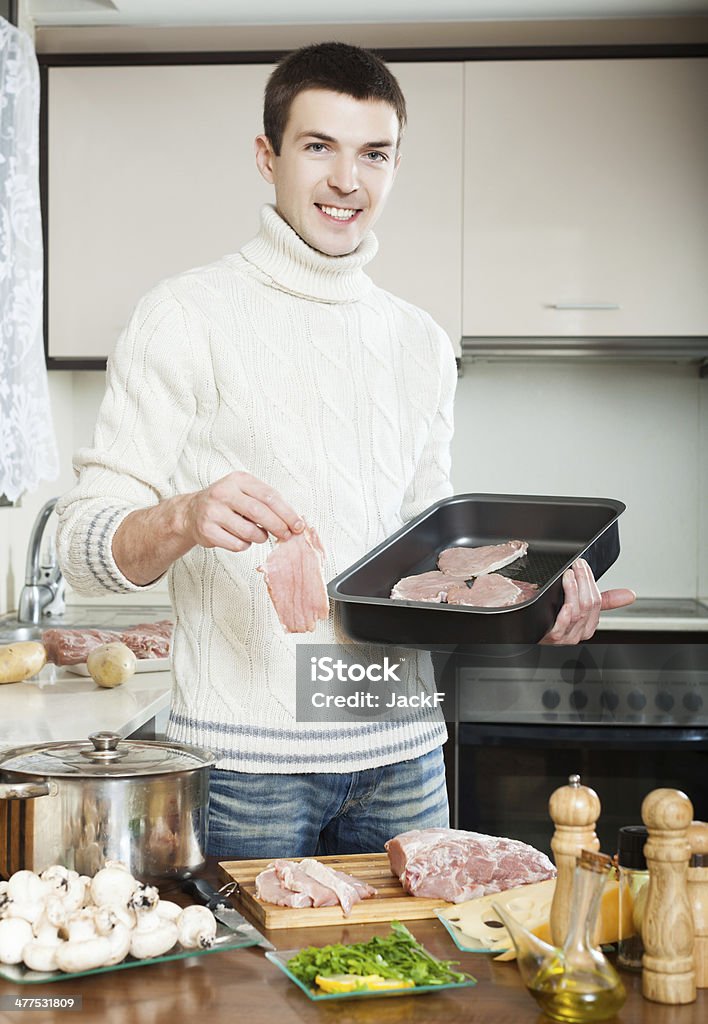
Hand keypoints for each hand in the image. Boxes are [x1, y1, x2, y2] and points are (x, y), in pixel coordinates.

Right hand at [182, 471, 303, 553]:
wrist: (191, 512)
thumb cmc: (226, 503)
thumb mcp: (244, 492)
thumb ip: (266, 502)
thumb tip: (293, 521)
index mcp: (238, 480)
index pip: (269, 496)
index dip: (287, 513)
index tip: (298, 525)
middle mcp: (223, 493)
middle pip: (260, 512)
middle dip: (278, 526)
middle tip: (287, 535)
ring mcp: (213, 511)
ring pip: (249, 532)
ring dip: (261, 538)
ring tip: (258, 535)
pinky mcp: (207, 530)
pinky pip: (237, 545)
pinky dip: (245, 545)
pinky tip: (240, 539)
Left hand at [539, 558, 635, 644]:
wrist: (536, 637)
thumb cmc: (557, 623)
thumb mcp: (583, 611)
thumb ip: (604, 601)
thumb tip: (630, 595)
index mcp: (589, 625)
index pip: (597, 600)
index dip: (590, 580)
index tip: (583, 564)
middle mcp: (579, 632)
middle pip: (588, 605)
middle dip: (583, 581)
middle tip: (577, 565)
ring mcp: (566, 636)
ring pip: (576, 613)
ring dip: (573, 592)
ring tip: (569, 576)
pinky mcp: (552, 638)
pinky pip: (562, 626)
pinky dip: (565, 614)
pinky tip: (564, 604)